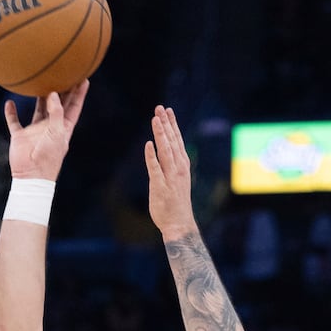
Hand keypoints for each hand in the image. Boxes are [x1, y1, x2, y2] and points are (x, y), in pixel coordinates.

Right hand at [3, 80, 88, 180]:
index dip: (79, 93)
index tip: (83, 77)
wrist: (31, 175)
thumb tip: (53, 93)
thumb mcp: (57, 132)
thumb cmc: (49, 156)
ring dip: (39, 97)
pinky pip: (14, 122)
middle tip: (63, 72)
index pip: (74, 107)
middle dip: (61, 90)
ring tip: (40, 81)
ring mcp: (35, 131)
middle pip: (57, 104)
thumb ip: (56, 112)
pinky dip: (11, 113)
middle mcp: (50, 127)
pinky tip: (9, 102)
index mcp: (63, 127)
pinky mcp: (20, 136)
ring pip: (38, 109)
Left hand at [145, 105, 198, 238]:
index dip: (172, 124)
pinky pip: (155, 168)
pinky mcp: (160, 186)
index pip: (176, 140)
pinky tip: (148, 144)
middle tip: (160, 108)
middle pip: (171, 141)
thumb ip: (171, 166)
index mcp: (181, 165)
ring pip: (165, 150)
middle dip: (166, 123)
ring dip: (160, 134)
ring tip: (156, 119)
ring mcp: (170, 176)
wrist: (179, 223)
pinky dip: (152, 156)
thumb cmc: (176, 202)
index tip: (167, 111)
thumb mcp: (175, 180)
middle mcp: (178, 167)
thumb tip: (164, 154)